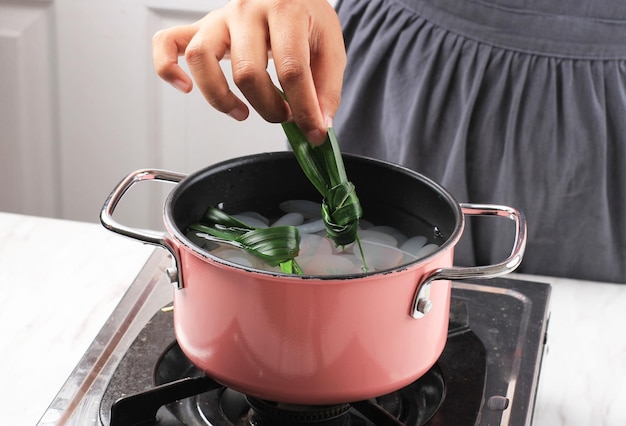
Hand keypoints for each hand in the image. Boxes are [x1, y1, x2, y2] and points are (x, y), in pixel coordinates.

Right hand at [152, 0, 345, 144]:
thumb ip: (326, 89)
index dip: (304, 108)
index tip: (314, 132)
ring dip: (221, 97)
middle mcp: (247, 10)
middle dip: (269, 107)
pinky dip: (168, 68)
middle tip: (284, 115)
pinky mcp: (200, 28)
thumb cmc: (306, 21)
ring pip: (202, 59)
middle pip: (247, 71)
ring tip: (242, 112)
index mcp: (286, 9)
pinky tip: (185, 88)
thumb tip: (318, 125)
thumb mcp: (329, 49)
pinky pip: (167, 43)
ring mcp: (218, 18)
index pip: (292, 68)